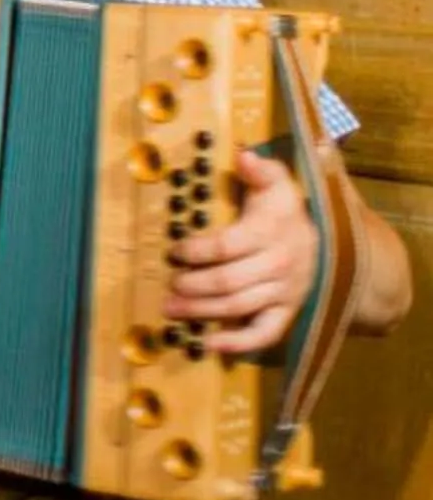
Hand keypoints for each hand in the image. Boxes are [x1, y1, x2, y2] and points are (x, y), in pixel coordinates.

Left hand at [166, 149, 325, 354]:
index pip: (227, 245)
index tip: (175, 250)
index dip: (197, 250)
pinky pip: (265, 333)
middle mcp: (277, 265)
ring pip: (239, 306)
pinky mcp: (285, 312)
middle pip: (229, 281)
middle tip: (169, 285)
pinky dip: (238, 344)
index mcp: (270, 233)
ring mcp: (282, 292)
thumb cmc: (286, 213)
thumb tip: (243, 155)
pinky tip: (209, 344)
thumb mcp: (277, 185)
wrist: (329, 247)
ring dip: (202, 311)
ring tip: (171, 310)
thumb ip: (261, 170)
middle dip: (193, 285)